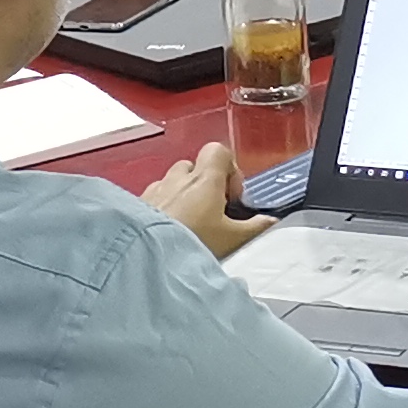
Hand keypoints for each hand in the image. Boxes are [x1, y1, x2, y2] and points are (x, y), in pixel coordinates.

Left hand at [150, 142, 274, 256]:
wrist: (144, 257)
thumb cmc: (191, 243)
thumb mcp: (231, 240)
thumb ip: (255, 228)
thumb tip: (271, 222)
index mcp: (204, 178)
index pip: (218, 151)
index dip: (229, 169)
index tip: (231, 197)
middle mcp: (177, 177)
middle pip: (195, 168)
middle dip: (204, 186)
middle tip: (211, 214)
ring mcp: (155, 189)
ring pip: (172, 182)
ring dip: (181, 197)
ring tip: (188, 226)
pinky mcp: (136, 204)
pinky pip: (154, 198)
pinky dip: (162, 209)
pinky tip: (167, 234)